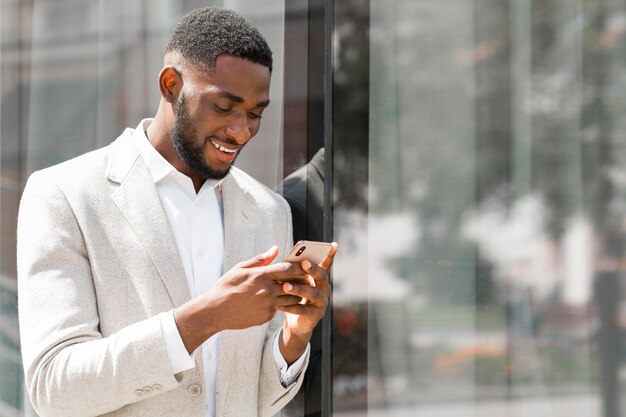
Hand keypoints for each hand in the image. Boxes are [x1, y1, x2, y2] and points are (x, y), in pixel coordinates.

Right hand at [174, 246, 304, 352]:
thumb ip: (260, 260)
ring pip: (290, 299)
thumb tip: (275, 249)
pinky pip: (279, 309)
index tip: (305, 264)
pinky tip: (276, 301)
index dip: (299, 266)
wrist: (214, 311)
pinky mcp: (266, 317)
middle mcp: (267, 291)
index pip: (288, 269)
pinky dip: (280, 304)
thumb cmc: (225, 287)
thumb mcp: (240, 269)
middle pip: (294, 284)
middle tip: (305, 277)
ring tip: (294, 289)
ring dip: (295, 294)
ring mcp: (268, 305)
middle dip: (301, 280)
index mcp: (261, 276)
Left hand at [277, 242, 337, 363]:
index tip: (333, 244)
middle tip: (303, 263)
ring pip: (312, 293)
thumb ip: (292, 271)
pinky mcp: (315, 316)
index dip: (330, 254)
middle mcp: (324, 289)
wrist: (295, 323)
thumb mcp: (293, 282)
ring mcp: (322, 302)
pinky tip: (279, 305)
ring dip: (299, 289)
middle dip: (313, 269)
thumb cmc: (293, 297)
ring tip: (285, 287)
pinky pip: (304, 310)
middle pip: (321, 276)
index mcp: (319, 278)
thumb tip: (283, 258)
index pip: (326, 264)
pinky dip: (291, 307)